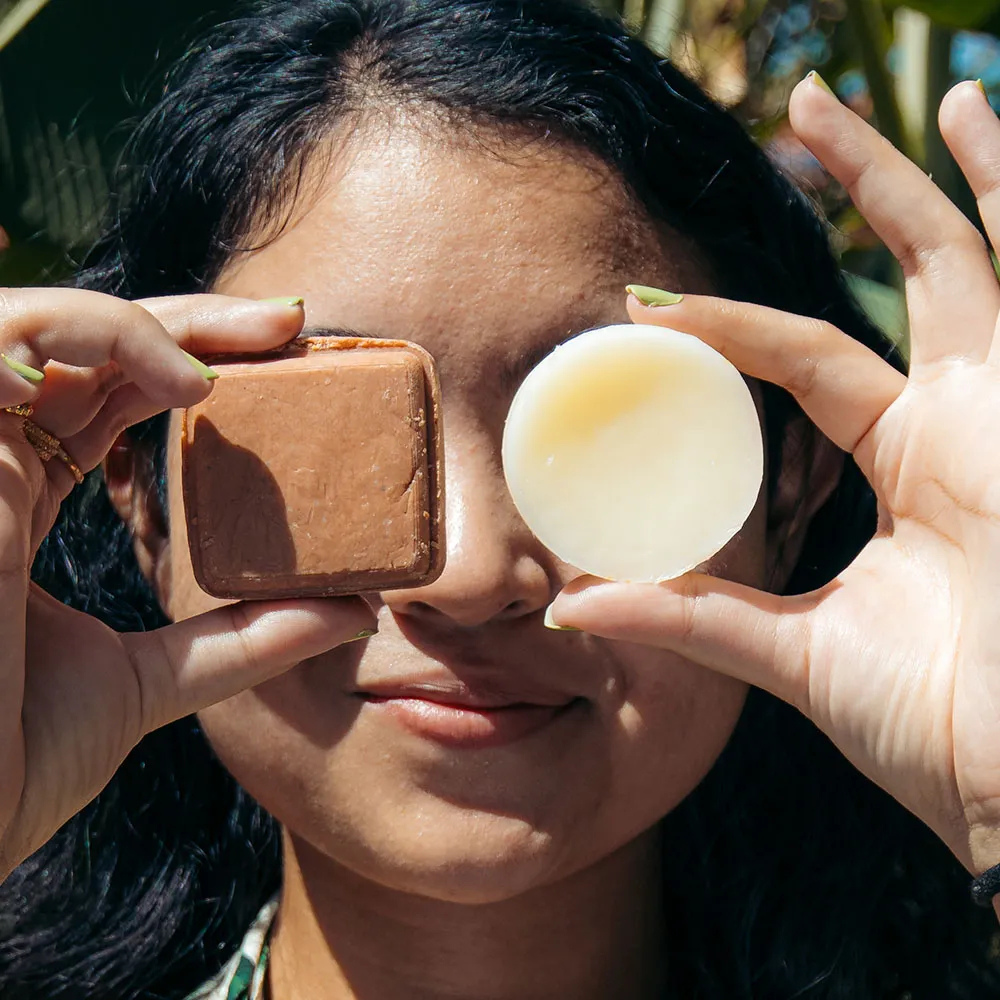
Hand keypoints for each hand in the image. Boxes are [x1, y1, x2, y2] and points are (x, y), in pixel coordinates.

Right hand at [0, 290, 376, 879]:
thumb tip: (355, 611)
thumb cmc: (8, 760)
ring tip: (226, 372)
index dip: (185, 359)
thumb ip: (243, 638)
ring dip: (139, 321)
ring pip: (31, 321)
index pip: (106, 391)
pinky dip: (79, 334)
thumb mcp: (147, 681)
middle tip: (291, 325)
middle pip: (83, 341)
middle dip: (189, 319)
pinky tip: (173, 385)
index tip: (285, 359)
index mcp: (19, 493)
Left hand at [547, 77, 999, 880]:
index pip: (812, 360)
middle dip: (862, 185)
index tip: (648, 307)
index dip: (733, 328)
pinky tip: (978, 122)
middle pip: (905, 271)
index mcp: (913, 461)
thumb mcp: (792, 654)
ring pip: (960, 253)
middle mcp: (964, 418)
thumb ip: (693, 619)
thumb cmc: (936, 725)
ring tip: (862, 89)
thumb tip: (569, 612)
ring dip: (916, 169)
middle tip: (800, 106)